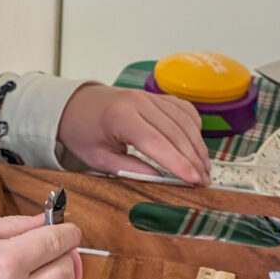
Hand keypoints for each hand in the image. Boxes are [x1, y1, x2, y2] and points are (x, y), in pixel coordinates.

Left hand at [57, 83, 210, 183]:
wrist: (75, 105)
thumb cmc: (84, 133)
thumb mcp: (98, 159)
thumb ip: (129, 169)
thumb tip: (161, 180)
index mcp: (120, 117)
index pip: (157, 142)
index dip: (178, 162)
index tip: (194, 180)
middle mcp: (139, 102)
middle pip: (176, 132)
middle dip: (193, 159)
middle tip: (204, 182)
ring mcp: (150, 96)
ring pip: (185, 121)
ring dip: (198, 146)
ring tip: (204, 170)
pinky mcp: (158, 96)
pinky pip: (184, 111)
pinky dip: (194, 129)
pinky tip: (196, 146)